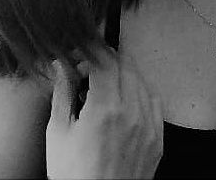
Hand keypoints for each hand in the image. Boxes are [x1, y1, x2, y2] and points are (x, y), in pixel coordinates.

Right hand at [45, 42, 163, 178]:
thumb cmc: (75, 176)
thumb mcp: (58, 132)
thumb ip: (62, 93)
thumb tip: (61, 66)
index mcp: (105, 108)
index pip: (103, 59)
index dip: (89, 48)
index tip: (79, 48)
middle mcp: (131, 112)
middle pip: (124, 65)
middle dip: (104, 57)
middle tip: (87, 64)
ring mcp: (148, 125)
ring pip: (141, 80)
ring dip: (122, 72)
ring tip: (103, 82)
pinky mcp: (157, 138)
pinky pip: (154, 101)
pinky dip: (139, 91)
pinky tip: (125, 97)